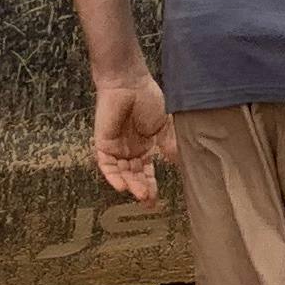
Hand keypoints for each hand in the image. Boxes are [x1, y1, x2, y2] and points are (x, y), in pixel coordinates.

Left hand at [91, 75, 175, 202]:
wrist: (129, 82)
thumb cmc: (148, 98)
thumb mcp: (165, 125)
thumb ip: (170, 145)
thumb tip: (181, 164)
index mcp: (144, 146)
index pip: (147, 172)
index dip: (152, 186)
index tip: (157, 200)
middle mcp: (129, 150)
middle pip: (134, 175)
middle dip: (142, 189)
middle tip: (149, 202)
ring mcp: (116, 148)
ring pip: (122, 173)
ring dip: (130, 185)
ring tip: (140, 195)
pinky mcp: (103, 143)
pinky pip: (106, 165)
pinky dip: (113, 176)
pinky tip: (121, 187)